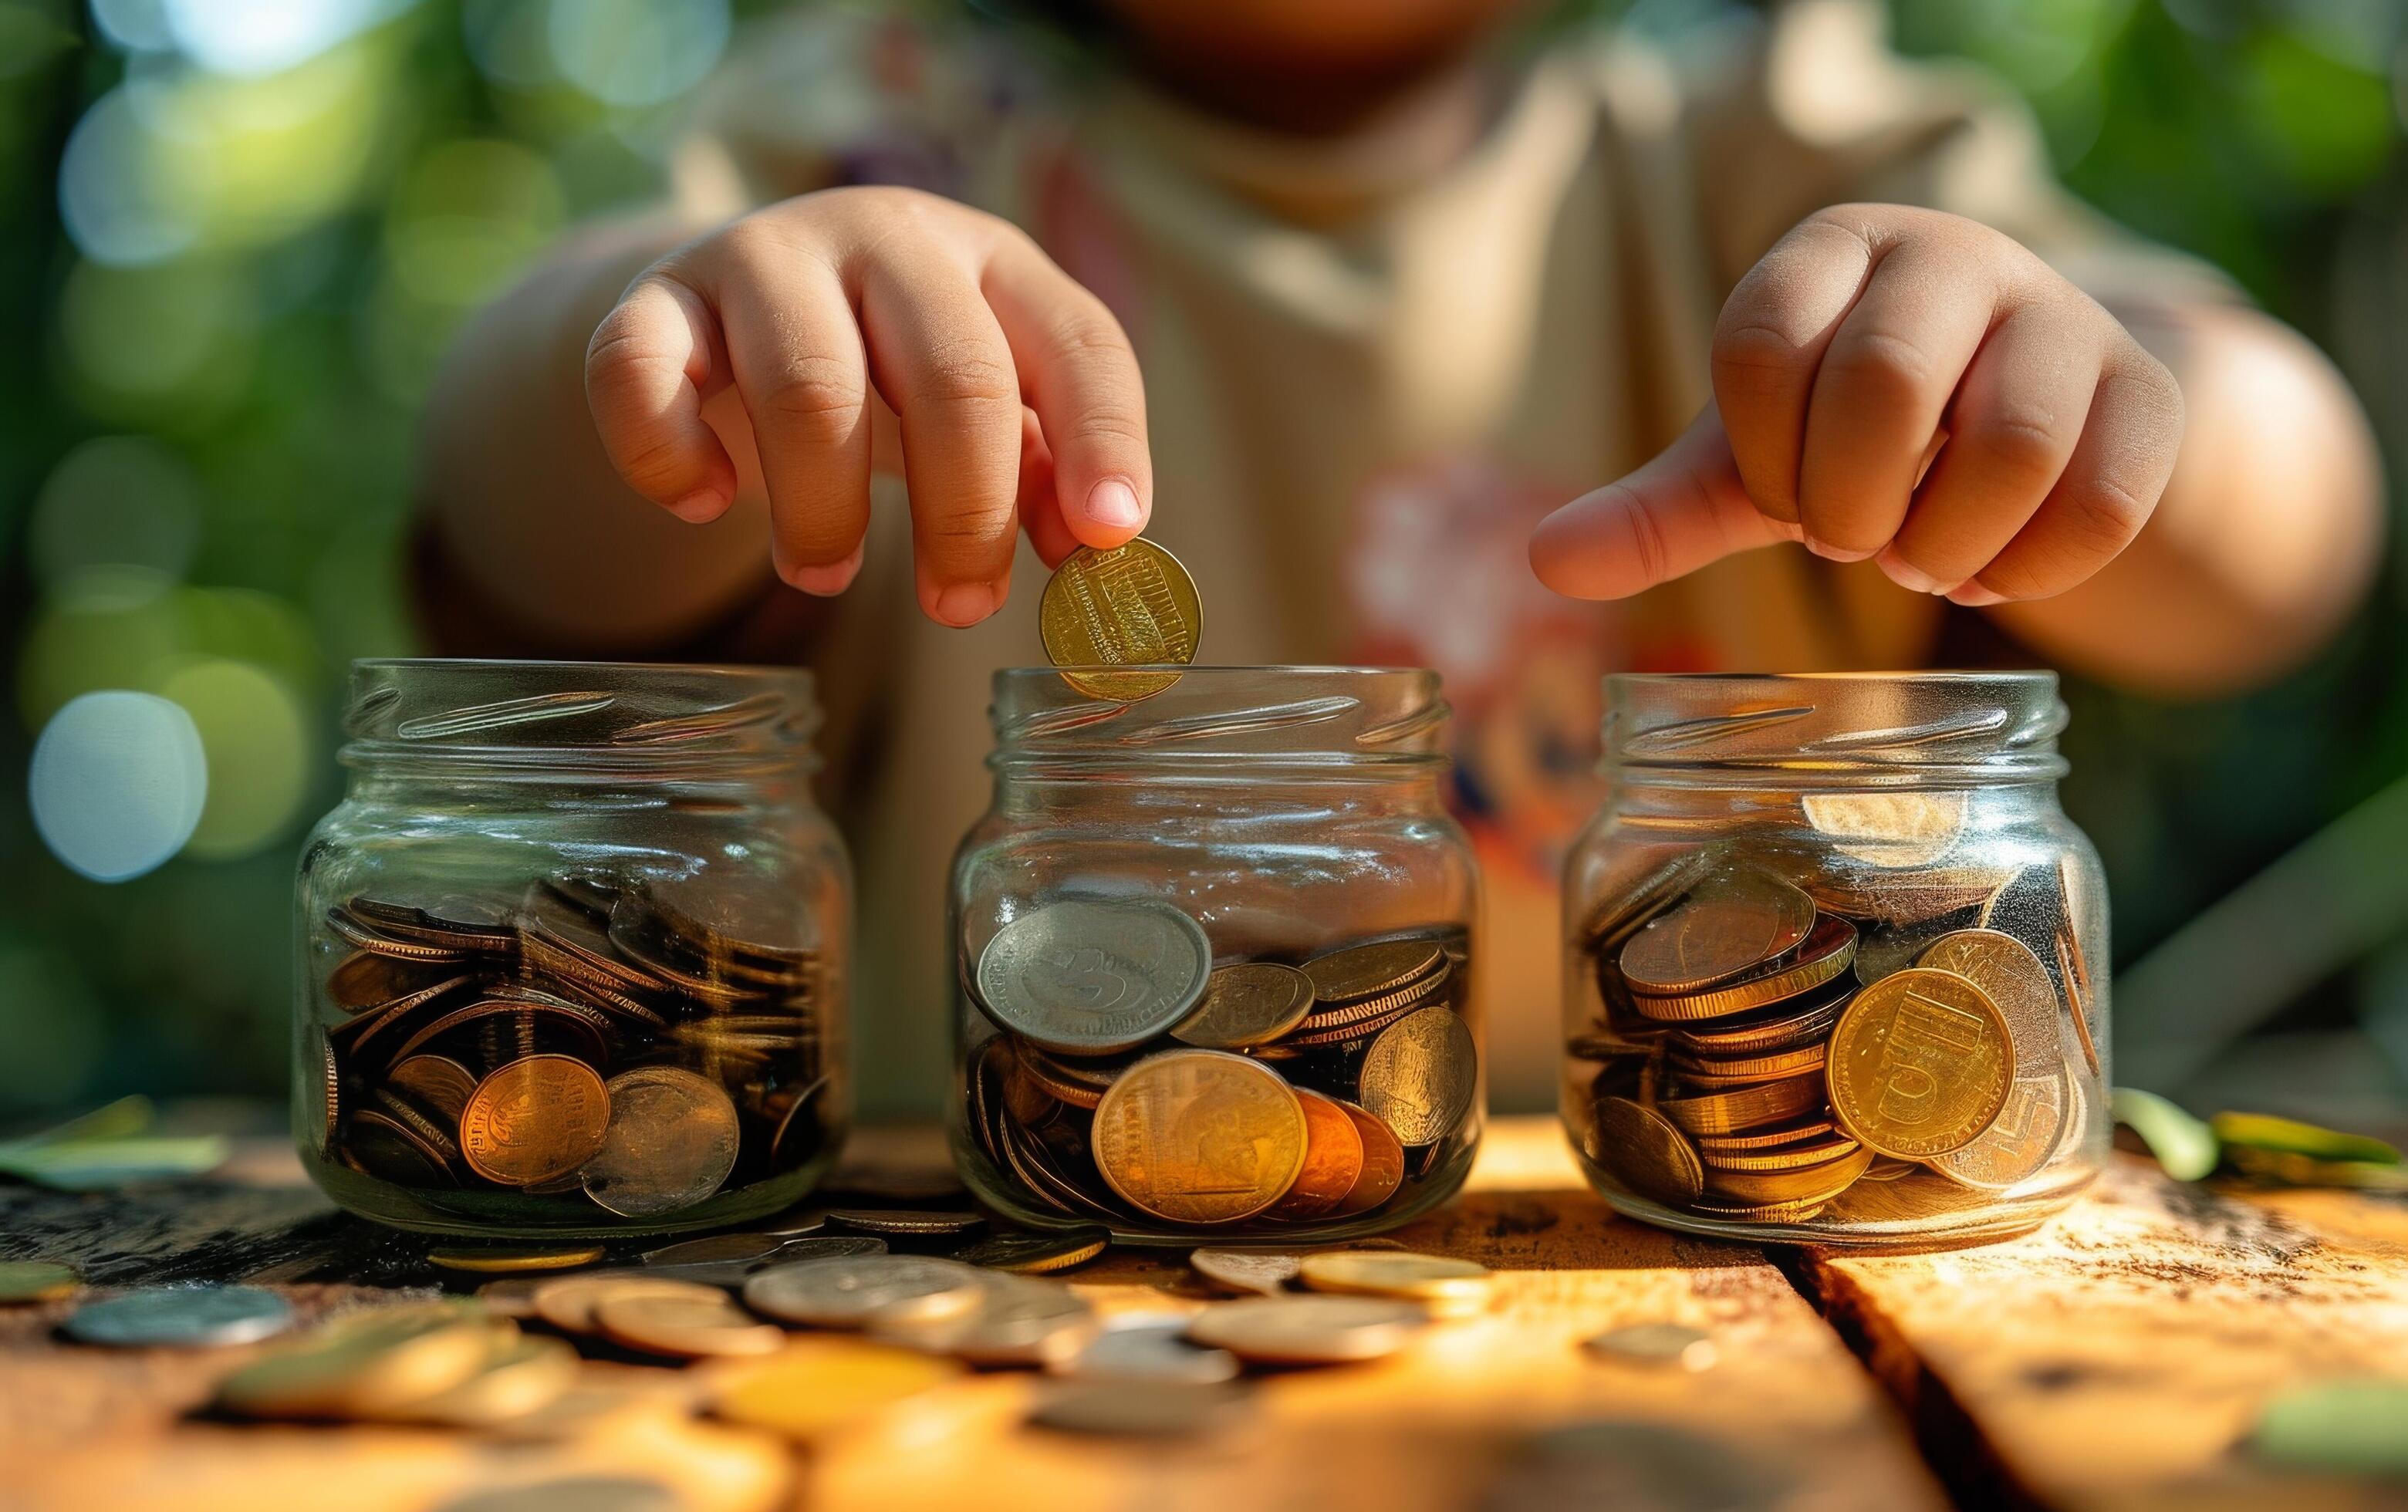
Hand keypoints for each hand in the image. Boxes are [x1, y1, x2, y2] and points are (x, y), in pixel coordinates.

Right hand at [584, 186, 1149, 625]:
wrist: (736, 302)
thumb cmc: (892, 368)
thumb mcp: (987, 402)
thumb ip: (1043, 470)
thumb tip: (1094, 552)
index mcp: (992, 262)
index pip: (1078, 341)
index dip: (1104, 442)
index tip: (1106, 540)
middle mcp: (885, 239)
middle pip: (954, 376)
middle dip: (966, 513)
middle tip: (962, 606)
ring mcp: (763, 259)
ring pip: (809, 387)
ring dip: (827, 510)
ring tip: (831, 573)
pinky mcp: (655, 298)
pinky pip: (641, 372)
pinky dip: (672, 456)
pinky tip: (707, 503)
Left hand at [1530, 204, 2183, 605]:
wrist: (2015, 416)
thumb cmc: (1853, 435)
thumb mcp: (1749, 465)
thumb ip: (1656, 511)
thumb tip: (1545, 559)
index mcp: (1831, 251)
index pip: (1763, 348)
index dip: (1764, 457)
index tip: (1783, 493)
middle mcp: (1951, 257)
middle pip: (1883, 387)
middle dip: (1850, 502)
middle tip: (1851, 532)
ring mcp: (2061, 314)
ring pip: (2010, 446)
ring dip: (1944, 540)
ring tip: (1920, 552)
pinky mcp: (2146, 390)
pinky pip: (2101, 502)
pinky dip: (2029, 568)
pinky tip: (1991, 565)